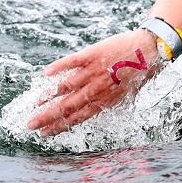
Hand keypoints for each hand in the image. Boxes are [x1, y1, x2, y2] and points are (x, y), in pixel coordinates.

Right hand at [27, 30, 161, 135]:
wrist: (151, 49)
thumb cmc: (141, 72)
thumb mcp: (128, 94)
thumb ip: (108, 101)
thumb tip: (92, 109)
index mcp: (106, 101)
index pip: (77, 118)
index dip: (59, 126)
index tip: (44, 133)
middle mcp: (97, 89)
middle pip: (67, 106)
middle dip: (47, 117)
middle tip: (30, 124)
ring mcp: (94, 71)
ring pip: (66, 87)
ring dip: (47, 96)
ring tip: (33, 104)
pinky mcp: (92, 54)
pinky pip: (72, 62)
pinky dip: (58, 68)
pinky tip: (45, 75)